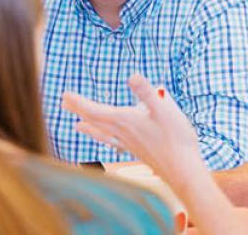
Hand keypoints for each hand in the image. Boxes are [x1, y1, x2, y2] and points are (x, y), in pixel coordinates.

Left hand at [61, 74, 202, 191]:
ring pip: (102, 134)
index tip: (65, 94)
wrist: (183, 171)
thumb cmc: (176, 139)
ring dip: (89, 126)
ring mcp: (129, 143)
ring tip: (77, 126)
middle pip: (94, 120)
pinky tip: (110, 141)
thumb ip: (147, 93)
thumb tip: (132, 76)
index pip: (94, 111)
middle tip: (64, 102)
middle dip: (79, 110)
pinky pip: (114, 143)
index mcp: (125, 121)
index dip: (79, 102)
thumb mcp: (164, 110)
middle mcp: (122, 133)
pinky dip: (106, 139)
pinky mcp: (137, 151)